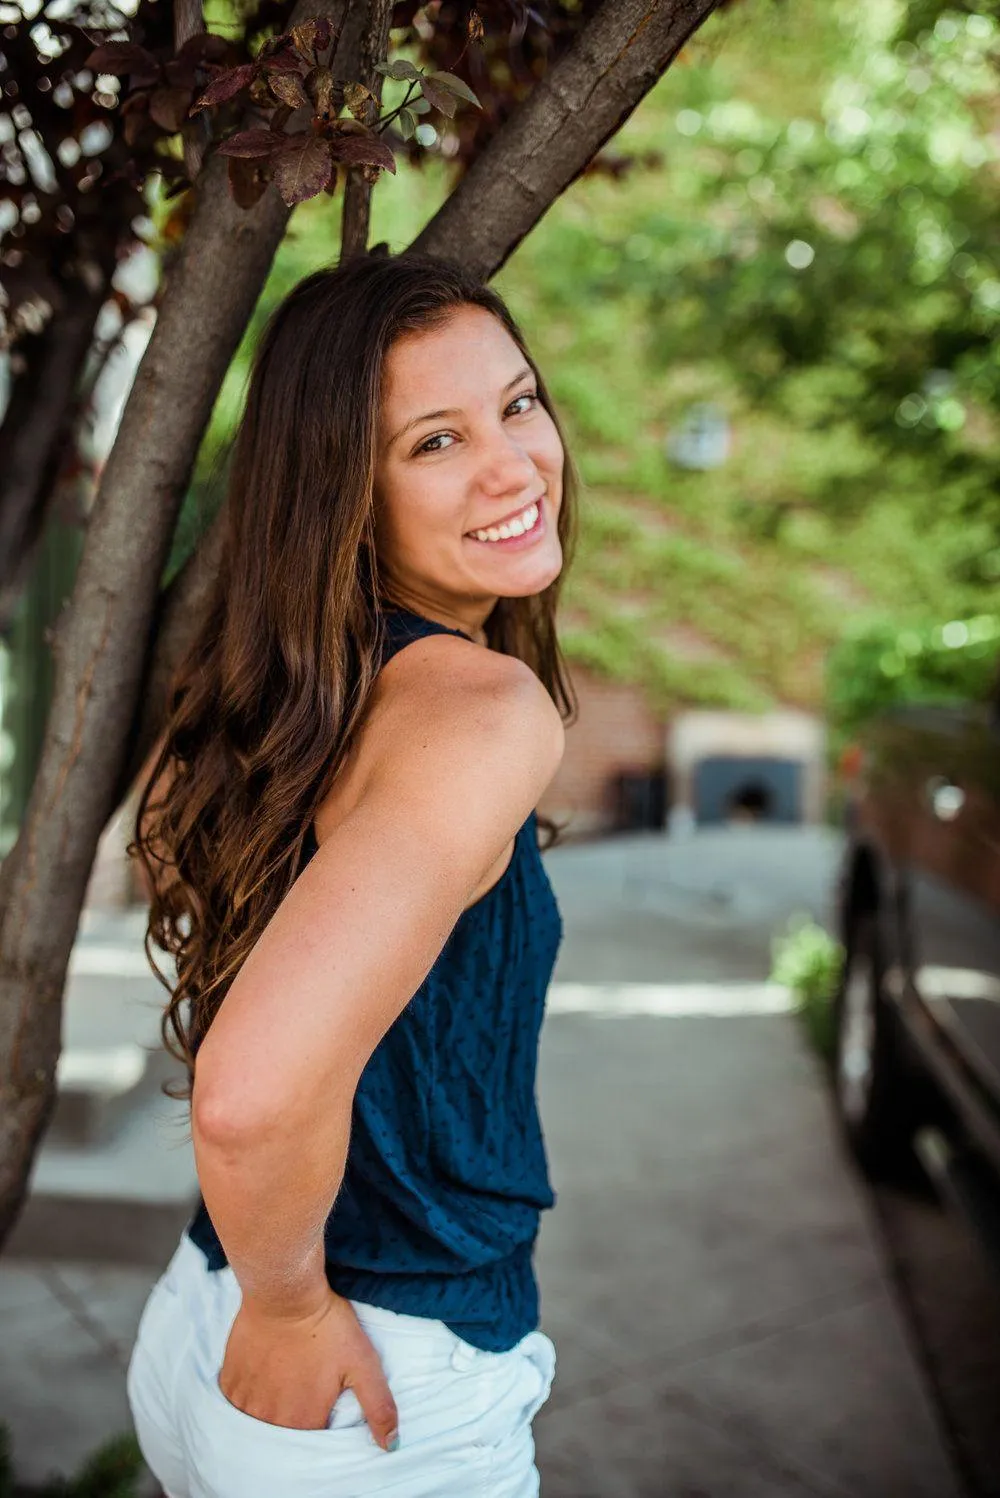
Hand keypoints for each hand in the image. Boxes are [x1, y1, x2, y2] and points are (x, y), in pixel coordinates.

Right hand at [218, 1285, 398, 1449]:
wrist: (285, 1291)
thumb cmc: (328, 1325)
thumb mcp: (364, 1363)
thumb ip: (379, 1407)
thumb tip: (390, 1445)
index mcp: (304, 1420)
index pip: (313, 1439)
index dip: (320, 1418)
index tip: (323, 1397)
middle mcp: (271, 1419)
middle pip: (285, 1429)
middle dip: (295, 1411)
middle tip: (304, 1381)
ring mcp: (246, 1401)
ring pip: (260, 1417)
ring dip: (271, 1404)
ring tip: (285, 1375)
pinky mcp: (230, 1382)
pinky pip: (238, 1401)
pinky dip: (250, 1391)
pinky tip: (264, 1370)